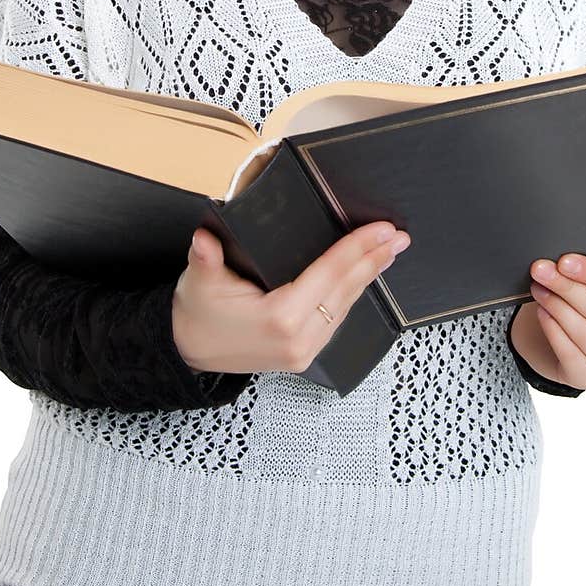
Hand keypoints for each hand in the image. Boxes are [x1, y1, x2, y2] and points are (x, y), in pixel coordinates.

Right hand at [171, 221, 411, 375]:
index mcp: (278, 319)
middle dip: (374, 261)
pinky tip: (362, 278)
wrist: (187, 353)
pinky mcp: (303, 356)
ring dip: (367, 278)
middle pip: (344, 291)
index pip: (328, 275)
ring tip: (388, 252)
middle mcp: (298, 340)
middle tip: (399, 236)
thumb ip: (205, 257)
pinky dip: (350, 296)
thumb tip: (204, 237)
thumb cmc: (196, 315)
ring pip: (344, 308)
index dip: (356, 249)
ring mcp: (303, 352)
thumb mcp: (199, 281)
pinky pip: (335, 320)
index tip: (380, 230)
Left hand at [509, 252, 585, 390]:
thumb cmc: (579, 304)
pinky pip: (571, 355)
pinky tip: (542, 314)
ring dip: (557, 308)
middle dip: (567, 287)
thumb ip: (584, 274)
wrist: (562, 339)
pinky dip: (554, 331)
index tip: (565, 261)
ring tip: (538, 290)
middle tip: (541, 270)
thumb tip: (560, 262)